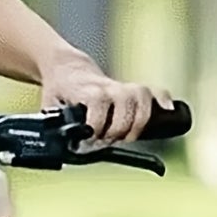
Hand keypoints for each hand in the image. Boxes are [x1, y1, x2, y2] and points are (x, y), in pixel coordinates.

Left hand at [39, 50, 172, 143]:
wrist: (66, 69)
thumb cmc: (58, 92)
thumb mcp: (47, 109)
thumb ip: (51, 127)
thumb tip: (54, 148)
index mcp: (86, 90)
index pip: (99, 102)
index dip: (97, 123)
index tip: (90, 137)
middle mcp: (107, 87)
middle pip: (127, 101)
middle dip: (120, 127)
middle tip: (108, 140)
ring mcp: (120, 88)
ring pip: (142, 96)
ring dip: (141, 120)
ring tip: (129, 136)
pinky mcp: (130, 91)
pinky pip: (153, 91)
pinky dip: (163, 100)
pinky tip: (169, 111)